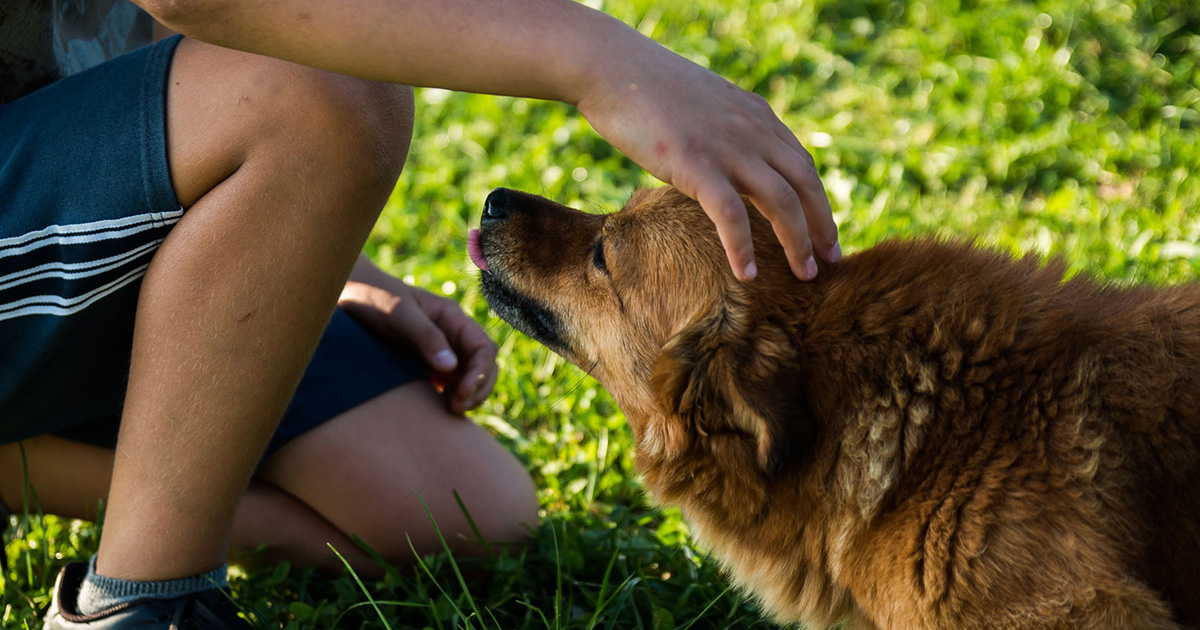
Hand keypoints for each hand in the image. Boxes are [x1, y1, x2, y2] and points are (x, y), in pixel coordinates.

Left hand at [338, 280, 497, 413]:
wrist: (347, 294)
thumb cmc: (374, 297)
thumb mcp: (399, 313)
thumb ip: (426, 337)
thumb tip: (450, 367)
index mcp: (452, 318)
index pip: (483, 348)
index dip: (480, 372)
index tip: (463, 392)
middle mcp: (451, 334)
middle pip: (483, 364)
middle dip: (478, 388)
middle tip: (458, 408)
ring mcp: (440, 349)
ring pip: (468, 376)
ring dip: (467, 395)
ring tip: (451, 410)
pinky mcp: (425, 362)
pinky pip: (448, 383)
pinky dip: (450, 396)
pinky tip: (438, 407)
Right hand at [576, 40, 838, 280]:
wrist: (613, 70)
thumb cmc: (646, 90)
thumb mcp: (703, 107)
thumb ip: (725, 132)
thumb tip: (723, 161)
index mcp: (756, 116)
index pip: (801, 164)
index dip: (817, 200)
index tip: (822, 230)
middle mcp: (752, 131)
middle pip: (805, 184)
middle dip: (822, 225)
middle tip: (831, 259)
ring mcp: (728, 147)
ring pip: (782, 202)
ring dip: (798, 242)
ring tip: (805, 275)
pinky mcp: (697, 165)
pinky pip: (731, 215)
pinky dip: (743, 248)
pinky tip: (747, 274)